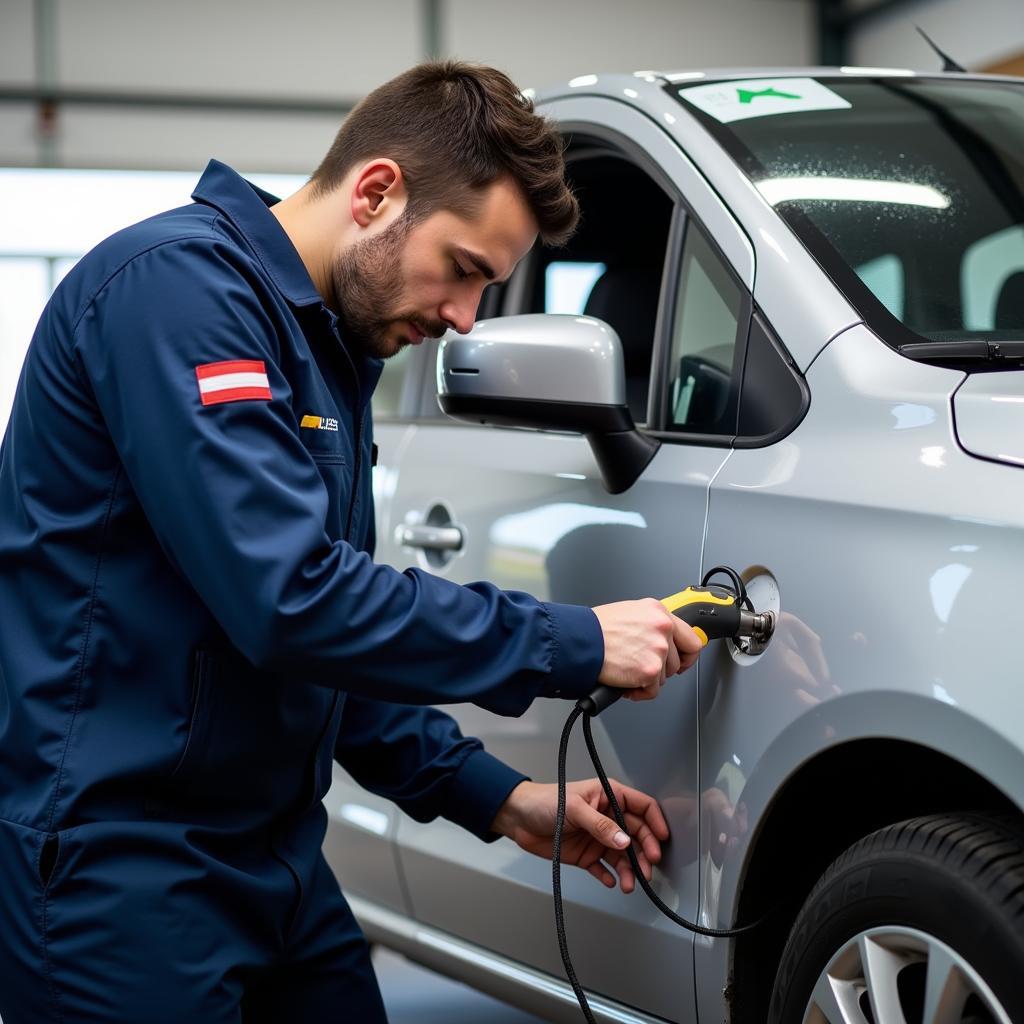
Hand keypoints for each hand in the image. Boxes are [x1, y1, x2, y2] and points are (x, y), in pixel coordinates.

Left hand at [490, 778, 669, 892]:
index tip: (662, 840)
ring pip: (623, 856)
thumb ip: (600, 825)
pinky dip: (610, 877)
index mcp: (609, 796)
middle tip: (648, 868)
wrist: (518, 819)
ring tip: (630, 884)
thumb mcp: (573, 808)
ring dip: (629, 870)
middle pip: (637, 835)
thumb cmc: (544, 801)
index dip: (655, 822)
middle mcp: (608, 817)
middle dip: (645, 852)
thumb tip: (625, 841)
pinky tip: (612, 883)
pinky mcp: (587, 855)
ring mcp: (599, 838)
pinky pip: (605, 869)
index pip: (642, 807)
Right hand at [592, 599, 704, 701]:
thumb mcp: (629, 614)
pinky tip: (625, 681)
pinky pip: (652, 691)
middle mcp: (662, 628)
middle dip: (659, 669)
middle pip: (676, 662)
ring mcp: (658, 649)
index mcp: (658, 612)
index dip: (686, 655)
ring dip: (646, 679)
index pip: (691, 638)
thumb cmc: (595, 628)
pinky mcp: (650, 670)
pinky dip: (638, 692)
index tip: (682, 661)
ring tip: (626, 669)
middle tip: (640, 667)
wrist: (580, 640)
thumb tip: (661, 640)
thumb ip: (650, 625)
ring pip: (664, 677)